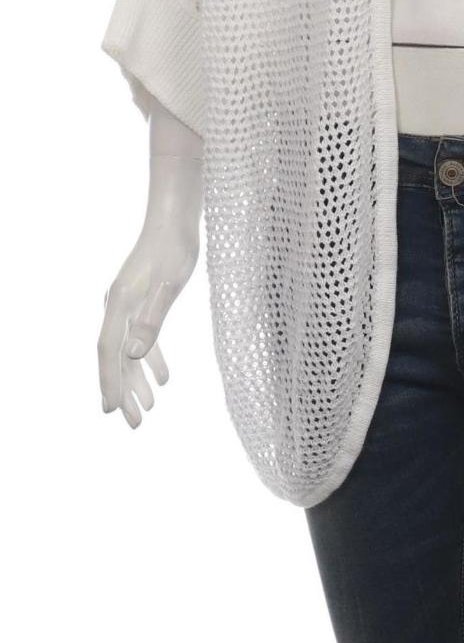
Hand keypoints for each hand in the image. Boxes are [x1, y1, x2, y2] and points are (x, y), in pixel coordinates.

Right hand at [97, 190, 200, 428]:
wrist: (175, 219)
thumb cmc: (174, 248)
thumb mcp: (169, 285)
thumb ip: (151, 320)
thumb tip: (132, 355)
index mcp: (120, 304)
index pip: (109, 352)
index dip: (110, 382)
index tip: (112, 411)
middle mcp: (117, 306)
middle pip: (116, 357)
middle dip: (123, 392)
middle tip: (133, 424)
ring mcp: (128, 304)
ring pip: (128, 351)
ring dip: (137, 381)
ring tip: (148, 409)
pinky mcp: (141, 301)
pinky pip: (142, 338)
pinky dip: (151, 359)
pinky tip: (164, 379)